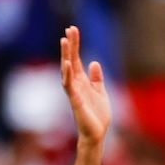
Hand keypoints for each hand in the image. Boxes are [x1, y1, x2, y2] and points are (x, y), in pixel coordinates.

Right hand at [59, 26, 109, 144]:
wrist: (97, 134)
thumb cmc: (97, 115)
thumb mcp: (100, 92)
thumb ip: (96, 78)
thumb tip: (94, 62)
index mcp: (82, 81)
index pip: (76, 59)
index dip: (75, 45)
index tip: (72, 29)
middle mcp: (75, 84)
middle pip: (70, 60)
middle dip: (70, 45)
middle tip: (69, 30)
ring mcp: (74, 92)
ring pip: (67, 71)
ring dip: (66, 56)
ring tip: (64, 41)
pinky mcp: (75, 101)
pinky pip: (69, 86)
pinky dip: (68, 74)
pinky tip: (67, 63)